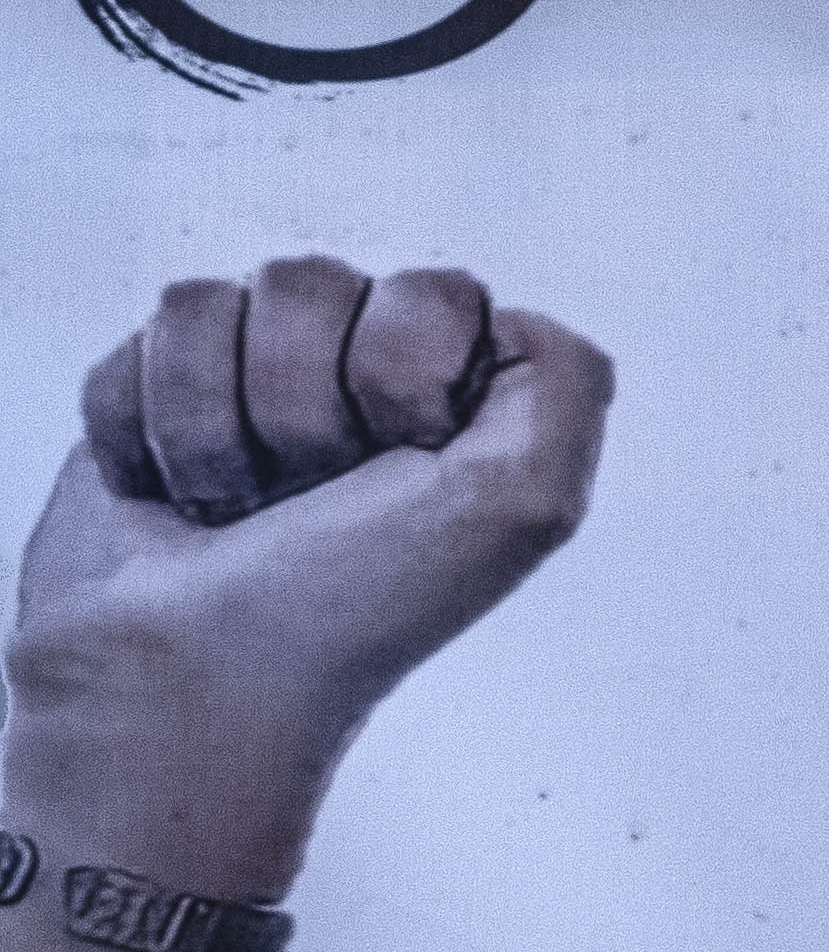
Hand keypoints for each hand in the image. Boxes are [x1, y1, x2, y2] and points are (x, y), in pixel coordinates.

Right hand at [12, 265, 607, 852]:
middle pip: (313, 281)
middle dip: (299, 401)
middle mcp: (363, 385)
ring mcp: (258, 382)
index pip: (435, 292)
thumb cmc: (348, 608)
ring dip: (216, 422)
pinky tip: (179, 497)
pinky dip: (148, 426)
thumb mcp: (521, 503)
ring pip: (214, 302)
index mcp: (460, 408)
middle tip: (311, 494)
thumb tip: (524, 314)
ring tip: (240, 505)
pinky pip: (142, 338)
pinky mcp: (162, 390)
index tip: (402, 464)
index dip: (402, 374)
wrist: (186, 670)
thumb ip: (562, 383)